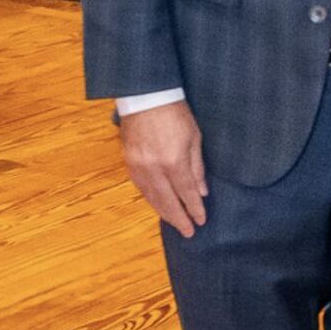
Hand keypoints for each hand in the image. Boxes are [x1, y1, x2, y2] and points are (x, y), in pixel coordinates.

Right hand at [119, 101, 208, 237]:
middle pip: (167, 201)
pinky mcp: (129, 163)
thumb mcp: (194, 137)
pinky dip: (150, 199)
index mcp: (173, 161)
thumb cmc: (175, 113)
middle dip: (179, 219)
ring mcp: (138, 167)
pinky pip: (140, 188)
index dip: (194, 209)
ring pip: (151, 197)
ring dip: (163, 212)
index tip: (201, 221)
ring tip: (174, 223)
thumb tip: (201, 191)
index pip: (186, 193)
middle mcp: (154, 168)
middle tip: (188, 232)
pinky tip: (158, 205)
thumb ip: (197, 167)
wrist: (146, 97)